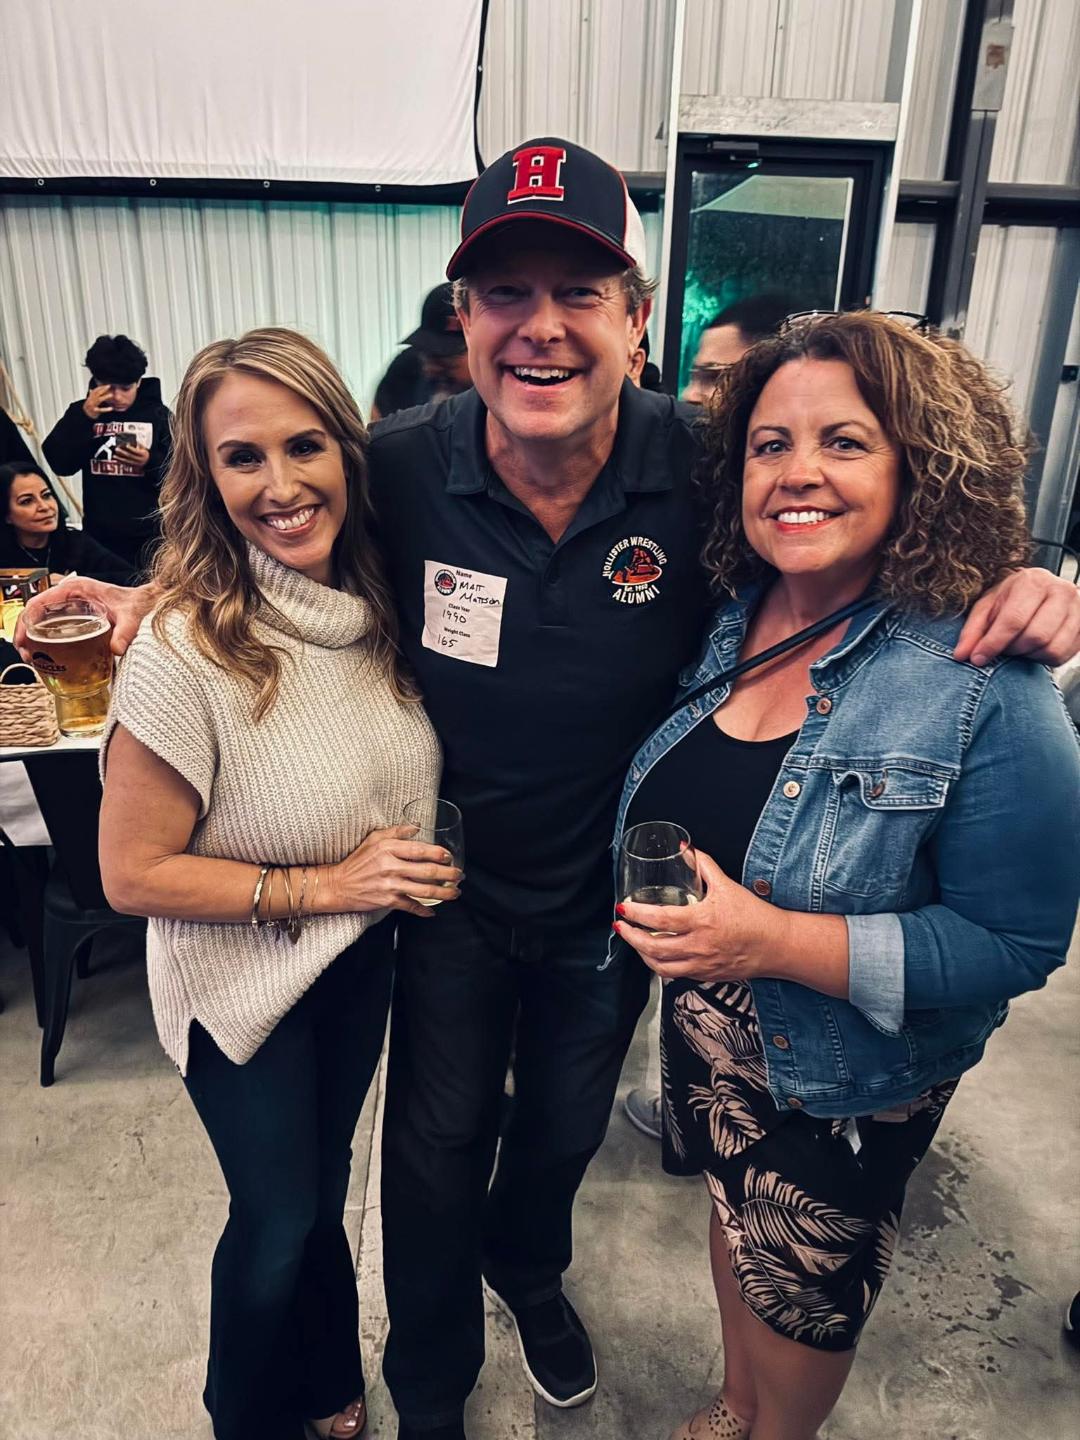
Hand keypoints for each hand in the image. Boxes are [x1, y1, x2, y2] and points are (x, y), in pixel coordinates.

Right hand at [15, 575, 156, 658]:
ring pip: (42, 620)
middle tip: (28, 656)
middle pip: (36, 613)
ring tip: (34, 660)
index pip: (39, 602)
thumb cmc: (138, 603)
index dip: (26, 622)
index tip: (23, 641)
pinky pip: (53, 626)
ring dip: (34, 639)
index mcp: (76, 589)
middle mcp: (69, 595)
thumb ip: (126, 631)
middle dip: (26, 634)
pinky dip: (46, 640)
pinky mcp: (75, 616)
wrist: (148, 603)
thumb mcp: (132, 616)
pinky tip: (48, 656)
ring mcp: (71, 605)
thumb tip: (117, 649)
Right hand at [83, 384, 114, 419]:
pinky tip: (111, 408)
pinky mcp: (94, 411)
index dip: (101, 387)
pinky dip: (106, 409)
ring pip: (99, 400)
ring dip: (105, 397)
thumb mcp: (89, 401)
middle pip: (97, 393)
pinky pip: (101, 410)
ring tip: (111, 395)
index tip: (107, 385)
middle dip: (103, 389)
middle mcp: (90, 400)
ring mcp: (92, 406)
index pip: (95, 390)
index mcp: (90, 398)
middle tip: (109, 386)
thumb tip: (91, 389)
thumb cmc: (88, 409)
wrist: (84, 416)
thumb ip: (91, 396)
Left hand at [114, 442, 149, 468]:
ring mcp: (136, 464)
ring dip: (120, 458)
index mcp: (143, 454)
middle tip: (117, 449)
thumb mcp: (142, 447)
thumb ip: (136, 444)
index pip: (136, 451)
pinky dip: (121, 462)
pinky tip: (116, 460)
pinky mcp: (133, 466)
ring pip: (127, 461)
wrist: (148, 461)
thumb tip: (129, 441)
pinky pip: (126, 464)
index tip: (126, 445)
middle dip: (123, 452)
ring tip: (114, 456)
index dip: (131, 448)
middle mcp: (140, 460)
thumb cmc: (143, 451)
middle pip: (130, 456)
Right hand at [324, 825, 462, 917]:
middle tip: (459, 875)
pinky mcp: (387, 901)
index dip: (438, 853)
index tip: (449, 856)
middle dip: (448, 874)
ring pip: (424, 890)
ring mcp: (390, 885)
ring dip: (444, 893)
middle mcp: (391, 866)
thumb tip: (417, 826)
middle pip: (427, 871)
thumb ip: (396, 831)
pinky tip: (433, 912)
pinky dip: (423, 910)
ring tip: (455, 892)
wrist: (337, 885)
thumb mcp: (374, 839)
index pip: (420, 849)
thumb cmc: (356, 861)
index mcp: (388, 848)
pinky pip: (410, 906)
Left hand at [613, 848, 781, 981]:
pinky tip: (656, 956)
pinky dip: (660, 966)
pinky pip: (676, 975)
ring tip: (634, 942)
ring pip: (661, 966)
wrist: (777, 945)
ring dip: (642, 954)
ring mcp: (702, 964)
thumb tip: (686, 848)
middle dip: (631, 937)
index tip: (623, 909)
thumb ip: (704, 865)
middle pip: (654, 947)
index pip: (660, 919)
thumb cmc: (755, 916)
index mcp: (702, 921)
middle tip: (621, 927)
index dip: (637, 915)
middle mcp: (699, 946)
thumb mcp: (728, 886)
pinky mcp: (706, 975)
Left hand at [955, 568, 1079, 666]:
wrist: (1043, 590)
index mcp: (1032, 582)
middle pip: (1035, 636)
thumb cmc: (1013, 598)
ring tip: (1019, 646)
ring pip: (1052, 649)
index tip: (978, 658)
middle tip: (1004, 648)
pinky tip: (1035, 649)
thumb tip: (961, 655)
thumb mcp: (988, 607)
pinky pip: (1063, 655)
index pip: (1014, 619)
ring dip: (1029, 656)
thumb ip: (973, 630)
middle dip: (1013, 649)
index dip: (993, 643)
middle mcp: (1060, 591)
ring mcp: (1078, 609)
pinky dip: (1044, 659)